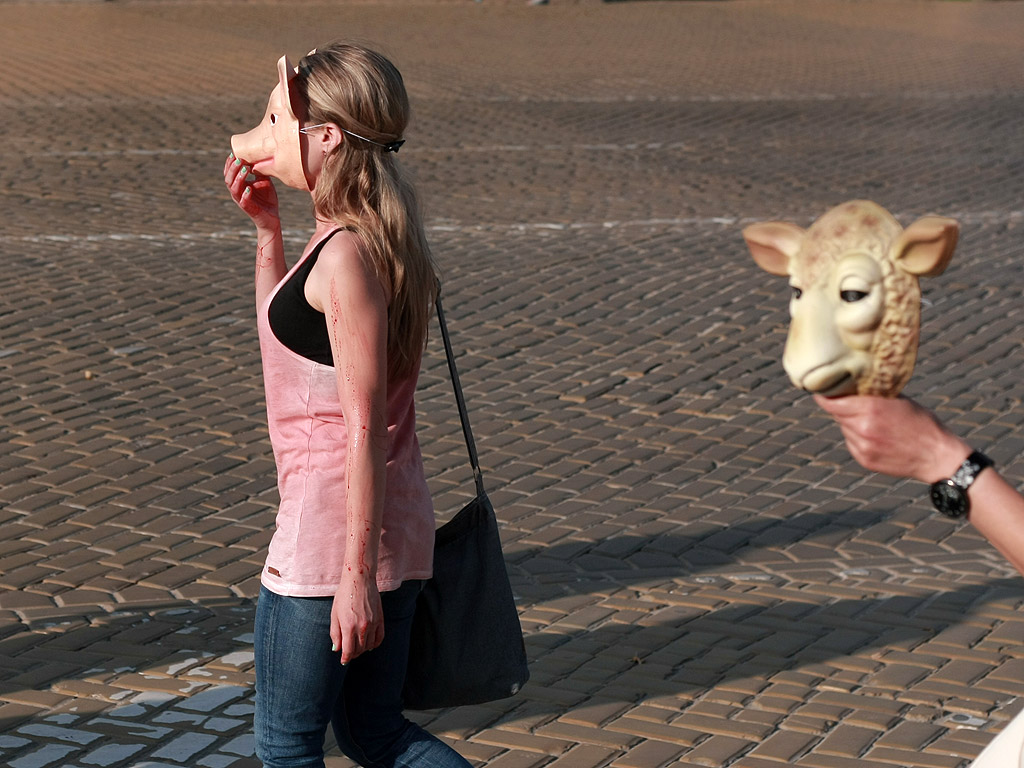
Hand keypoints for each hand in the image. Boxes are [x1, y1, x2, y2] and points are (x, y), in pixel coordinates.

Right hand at [223, 153, 279, 231]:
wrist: (272, 218)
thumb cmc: (266, 199)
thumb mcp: (264, 181)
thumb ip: (259, 171)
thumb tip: (260, 157)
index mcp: (238, 185)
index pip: (229, 173)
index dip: (229, 164)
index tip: (234, 154)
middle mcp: (237, 193)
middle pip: (228, 179)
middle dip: (232, 169)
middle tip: (239, 160)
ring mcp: (241, 201)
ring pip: (234, 189)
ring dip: (238, 179)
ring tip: (245, 170)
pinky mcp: (249, 209)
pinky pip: (244, 202)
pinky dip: (245, 195)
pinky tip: (249, 188)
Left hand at [330, 571, 383, 664]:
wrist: (360, 579)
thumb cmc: (344, 595)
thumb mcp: (334, 614)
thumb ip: (335, 632)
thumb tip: (336, 649)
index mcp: (348, 626)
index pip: (348, 651)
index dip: (345, 658)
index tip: (343, 661)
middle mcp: (362, 627)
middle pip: (359, 650)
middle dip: (353, 654)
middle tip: (349, 653)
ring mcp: (373, 623)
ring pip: (369, 645)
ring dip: (363, 650)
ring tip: (358, 648)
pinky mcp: (380, 619)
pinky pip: (379, 638)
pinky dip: (375, 644)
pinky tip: (369, 644)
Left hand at [814, 394, 969, 483]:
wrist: (937, 456)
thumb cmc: (922, 423)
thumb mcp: (900, 401)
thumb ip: (875, 395)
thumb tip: (855, 387)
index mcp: (870, 409)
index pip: (831, 402)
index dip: (824, 395)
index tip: (820, 390)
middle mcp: (862, 428)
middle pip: (837, 414)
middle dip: (841, 407)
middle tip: (848, 401)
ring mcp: (862, 447)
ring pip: (845, 429)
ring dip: (851, 423)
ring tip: (873, 422)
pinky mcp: (864, 460)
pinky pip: (852, 443)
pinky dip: (858, 438)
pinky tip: (877, 437)